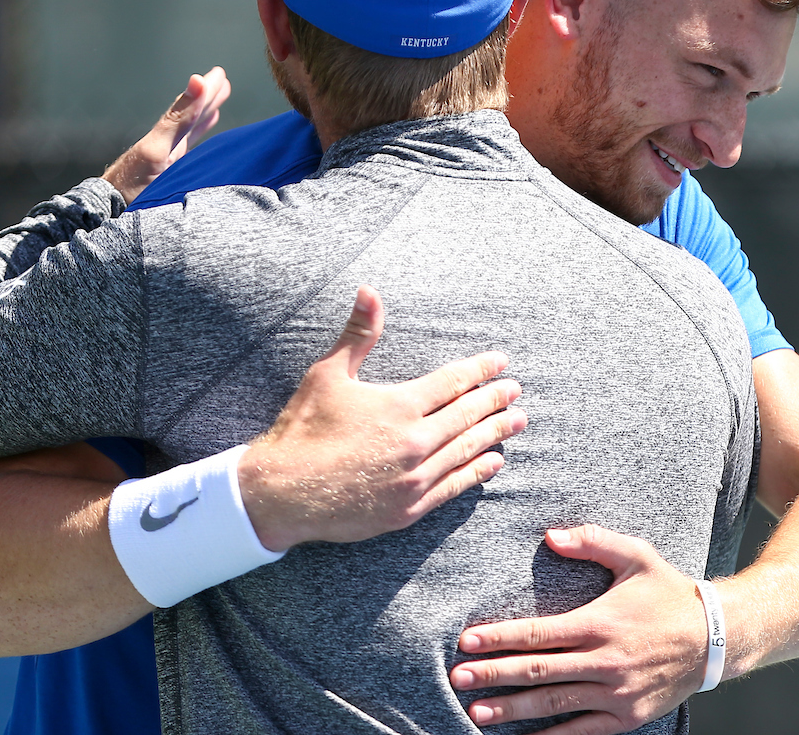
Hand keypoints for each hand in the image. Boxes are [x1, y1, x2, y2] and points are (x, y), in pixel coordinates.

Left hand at [101, 67, 231, 202]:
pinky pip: (193, 152)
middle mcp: (169, 145)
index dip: (206, 91)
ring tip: (216, 106)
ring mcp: (171, 161)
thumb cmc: (133, 185)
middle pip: (192, 116)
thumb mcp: (157, 149)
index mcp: (168, 136)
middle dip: (207, 99)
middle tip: (222, 81)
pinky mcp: (174, 178)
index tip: (219, 75)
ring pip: (192, 132)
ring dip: (204, 117)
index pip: (190, 108)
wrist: (113, 214)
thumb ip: (178, 118)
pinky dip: (200, 141)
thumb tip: (196, 81)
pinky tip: (206, 144)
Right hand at [238, 285, 526, 550]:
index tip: (501, 362)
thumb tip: (370, 289)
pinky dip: (477, 472)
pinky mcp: (409, 508)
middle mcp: (414, 442)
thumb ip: (358, 333)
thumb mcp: (327, 374)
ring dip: (496, 433)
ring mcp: (414, 478)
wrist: (280, 494)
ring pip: (467, 450)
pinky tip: (494, 462)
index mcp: (399, 405)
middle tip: (516, 390)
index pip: (453, 382)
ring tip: (518, 421)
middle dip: (496, 400)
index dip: (480, 370)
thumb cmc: (302, 429)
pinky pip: (454, 486)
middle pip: (468, 415)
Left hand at [450, 525, 708, 733]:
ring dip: (513, 710)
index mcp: (601, 623)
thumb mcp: (636, 555)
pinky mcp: (628, 716)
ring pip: (555, 704)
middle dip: (493, 675)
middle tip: (457, 677)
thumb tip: (550, 535)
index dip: (500, 638)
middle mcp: (606, 661)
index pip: (539, 633)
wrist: (717, 638)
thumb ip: (592, 541)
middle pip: (538, 672)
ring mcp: (617, 694)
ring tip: (477, 712)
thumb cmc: (669, 592)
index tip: (466, 641)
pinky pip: (582, 732)